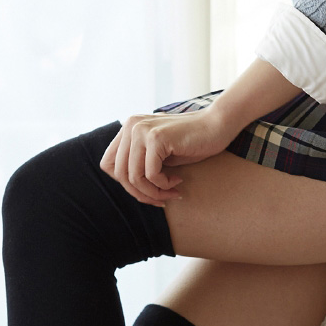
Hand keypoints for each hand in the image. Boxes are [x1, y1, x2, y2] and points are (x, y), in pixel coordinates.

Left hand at [100, 110, 235, 205]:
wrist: (218, 126)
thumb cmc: (191, 144)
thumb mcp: (159, 155)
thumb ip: (139, 164)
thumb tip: (127, 187)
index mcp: (128, 128)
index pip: (108, 164)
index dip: (125, 183)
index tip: (147, 190)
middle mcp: (131, 126)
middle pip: (119, 174)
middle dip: (140, 193)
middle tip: (161, 200)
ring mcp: (142, 130)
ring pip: (134, 177)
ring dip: (153, 193)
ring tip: (171, 193)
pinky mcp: (156, 138)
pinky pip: (151, 175)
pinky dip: (164, 185)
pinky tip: (178, 181)